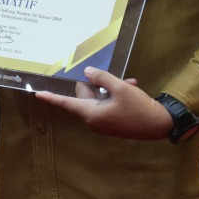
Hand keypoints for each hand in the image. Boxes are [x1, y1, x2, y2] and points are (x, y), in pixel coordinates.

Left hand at [33, 68, 171, 140]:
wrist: (160, 125)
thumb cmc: (139, 107)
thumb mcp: (121, 88)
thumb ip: (102, 78)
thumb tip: (88, 73)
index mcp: (92, 114)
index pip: (67, 104)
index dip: (52, 98)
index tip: (38, 95)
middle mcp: (94, 121)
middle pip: (85, 98)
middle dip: (96, 85)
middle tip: (111, 77)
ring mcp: (104, 124)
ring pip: (99, 100)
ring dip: (109, 89)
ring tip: (127, 82)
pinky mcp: (113, 124)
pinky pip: (107, 106)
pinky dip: (115, 96)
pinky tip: (130, 87)